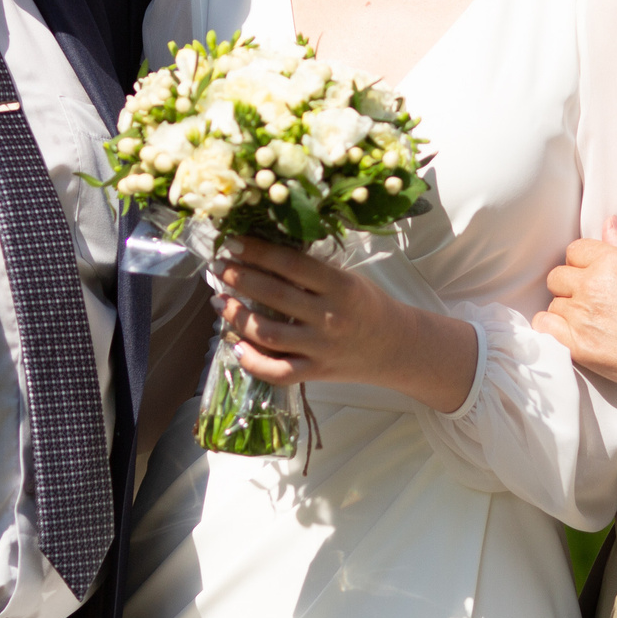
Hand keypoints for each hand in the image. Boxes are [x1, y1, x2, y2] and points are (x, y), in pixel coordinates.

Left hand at [216, 237, 477, 414]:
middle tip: (219, 269)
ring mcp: (321, 348)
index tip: (233, 244)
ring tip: (220, 301)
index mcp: (341, 286)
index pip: (291, 264)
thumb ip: (313, 271)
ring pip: (268, 333)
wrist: (397, 347)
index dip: (257, 252)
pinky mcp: (316, 373)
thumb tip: (264, 254)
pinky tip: (235, 345)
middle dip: (240, 279)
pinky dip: (253, 361)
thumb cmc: (368, 305)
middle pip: (274, 296)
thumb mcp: (348, 279)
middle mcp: (330, 317)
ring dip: (237, 316)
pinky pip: (277, 371)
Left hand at [535, 218, 616, 396]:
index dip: (583, 261)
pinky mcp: (579, 346)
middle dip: (570, 284)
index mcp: (611, 262)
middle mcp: (592, 286)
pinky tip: (566, 331)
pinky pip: (546, 328)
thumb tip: (609, 225)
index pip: (575, 251)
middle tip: (588, 297)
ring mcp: (583, 317)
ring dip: (566, 309)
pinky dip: (551, 328)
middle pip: (558, 276)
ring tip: (587, 319)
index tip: (591, 273)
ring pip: (554, 304)